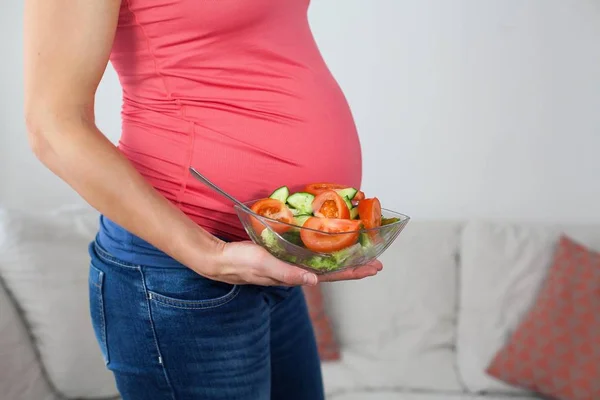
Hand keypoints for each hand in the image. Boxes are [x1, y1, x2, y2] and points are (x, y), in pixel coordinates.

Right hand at [202, 240, 381, 286]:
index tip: (374, 267)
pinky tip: (328, 242)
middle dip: (355, 265)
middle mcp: (298, 271)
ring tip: (359, 250)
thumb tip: (314, 281)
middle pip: (333, 269)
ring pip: (323, 261)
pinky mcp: (283, 254)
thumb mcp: (263, 265)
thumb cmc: (240, 262)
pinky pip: (309, 253)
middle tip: (376, 259)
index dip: (354, 271)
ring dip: (342, 257)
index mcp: (296, 275)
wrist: (219, 259)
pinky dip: (324, 249)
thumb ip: (287, 273)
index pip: (332, 275)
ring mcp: (291, 263)